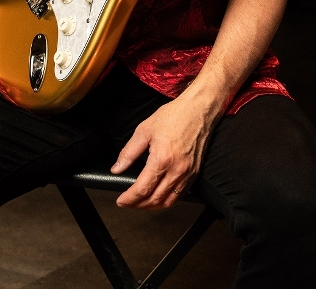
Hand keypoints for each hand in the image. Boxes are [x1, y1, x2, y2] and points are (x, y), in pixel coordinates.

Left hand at [110, 93, 214, 209]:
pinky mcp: (195, 174)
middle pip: (155, 200)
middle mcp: (177, 170)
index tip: (120, 200)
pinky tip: (159, 196)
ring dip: (152, 206)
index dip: (129, 199)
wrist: (199, 110)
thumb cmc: (174, 116)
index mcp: (162, 159)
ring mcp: (188, 174)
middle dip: (138, 205)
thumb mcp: (145, 130)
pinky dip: (167, 200)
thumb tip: (117, 169)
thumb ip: (129, 152)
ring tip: (140, 203)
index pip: (142, 189)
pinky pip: (180, 195)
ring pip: (168, 202)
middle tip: (127, 203)